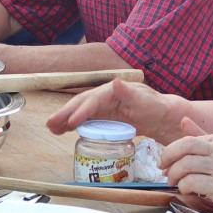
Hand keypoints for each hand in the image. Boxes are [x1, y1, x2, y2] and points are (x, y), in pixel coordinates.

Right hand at [46, 79, 169, 136]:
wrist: (162, 115)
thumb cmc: (156, 108)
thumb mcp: (146, 102)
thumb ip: (130, 94)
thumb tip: (115, 81)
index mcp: (112, 91)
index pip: (93, 101)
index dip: (80, 111)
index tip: (70, 123)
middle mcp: (104, 96)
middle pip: (81, 104)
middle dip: (65, 113)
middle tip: (50, 124)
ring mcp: (103, 106)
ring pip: (80, 111)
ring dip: (65, 119)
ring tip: (51, 128)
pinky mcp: (104, 115)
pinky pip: (85, 119)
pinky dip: (73, 124)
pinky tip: (62, 131)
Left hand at [160, 118, 212, 212]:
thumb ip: (201, 137)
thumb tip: (182, 119)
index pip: (188, 140)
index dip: (171, 150)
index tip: (165, 161)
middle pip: (184, 148)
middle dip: (167, 159)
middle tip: (164, 170)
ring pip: (186, 166)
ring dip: (175, 176)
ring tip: (174, 183)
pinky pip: (192, 183)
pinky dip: (184, 187)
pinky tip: (187, 191)